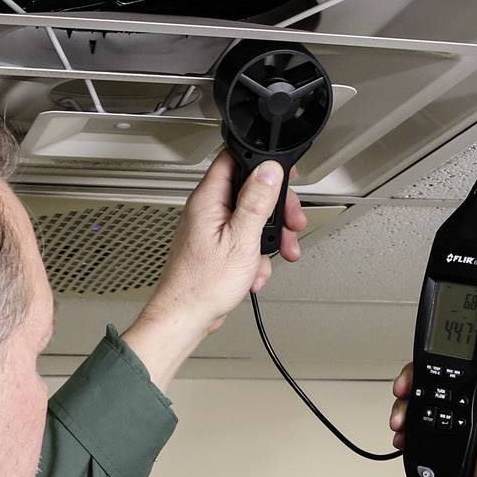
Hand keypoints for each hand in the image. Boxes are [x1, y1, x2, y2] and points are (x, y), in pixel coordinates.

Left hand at [120, 152, 308, 389]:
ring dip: (268, 238)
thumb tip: (268, 171)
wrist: (186, 317)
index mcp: (209, 199)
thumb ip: (256, 202)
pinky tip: (253, 273)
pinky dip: (255, 257)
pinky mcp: (216, 247)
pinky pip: (244, 241)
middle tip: (291, 223)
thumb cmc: (202, 284)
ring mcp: (211, 228)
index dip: (262, 160)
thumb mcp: (241, 239)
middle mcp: (208, 209)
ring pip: (251, 220)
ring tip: (278, 253)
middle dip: (275, 209)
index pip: (234, 159)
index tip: (283, 172)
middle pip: (250, 191)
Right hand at [387, 321, 476, 476]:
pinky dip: (413, 426)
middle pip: (449, 377)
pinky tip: (407, 431)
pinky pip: (428, 424)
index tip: (430, 356)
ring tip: (403, 416)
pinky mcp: (455, 440)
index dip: (452, 353)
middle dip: (421, 381)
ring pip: (434, 400)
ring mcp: (472, 423)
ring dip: (412, 405)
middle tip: (405, 389)